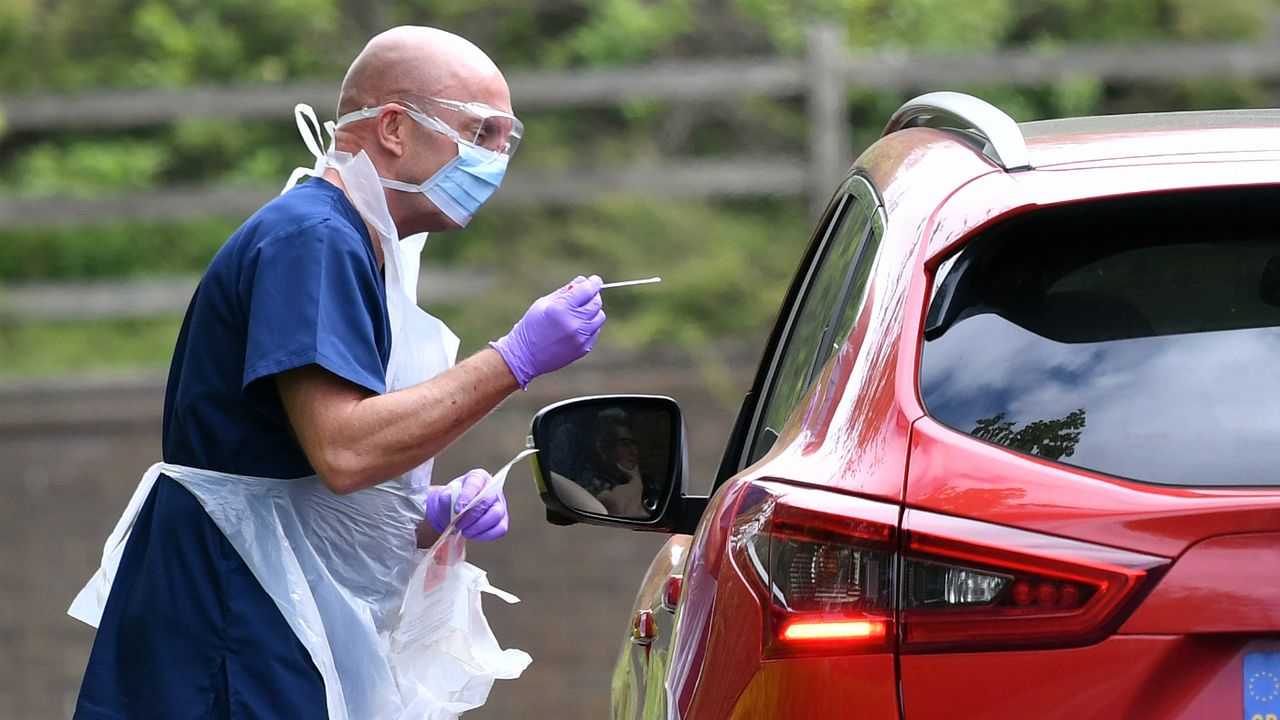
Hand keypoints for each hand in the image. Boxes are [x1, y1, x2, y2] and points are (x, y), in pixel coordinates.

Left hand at [425, 469, 508, 540]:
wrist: (454, 514)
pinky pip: (499, 530)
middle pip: (487, 500)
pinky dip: (484, 535)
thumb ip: (446, 496)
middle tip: (458, 524)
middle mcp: (493, 490)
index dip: (467, 496)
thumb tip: (450, 497)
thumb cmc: (452, 502)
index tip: (457, 509)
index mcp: (479, 477)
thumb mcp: (445, 496)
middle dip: (471, 515)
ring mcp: (500, 506)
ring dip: (478, 526)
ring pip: (495, 515)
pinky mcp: (502, 521)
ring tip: (465, 531)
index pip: (476, 482)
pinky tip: (472, 534)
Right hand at [490, 275, 605, 388]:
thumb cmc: (531, 326)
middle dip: (593, 295)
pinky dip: (589, 325)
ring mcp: (580, 337)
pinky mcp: (583, 348)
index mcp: (561, 309)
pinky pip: (595, 331)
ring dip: (592, 311)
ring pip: (599, 317)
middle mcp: (574, 323)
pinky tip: (576, 326)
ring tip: (579, 312)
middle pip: (596, 303)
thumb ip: (564, 291)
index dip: (593, 282)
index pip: (587, 290)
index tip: (595, 280)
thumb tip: (582, 281)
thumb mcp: (543, 304)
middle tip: (586, 294)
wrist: (525, 356)